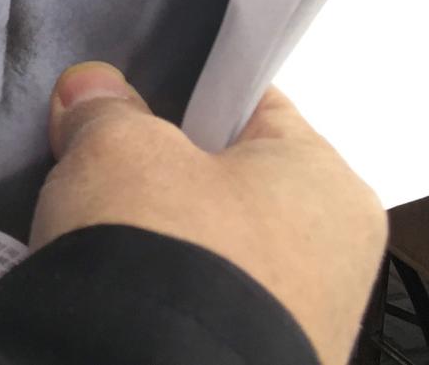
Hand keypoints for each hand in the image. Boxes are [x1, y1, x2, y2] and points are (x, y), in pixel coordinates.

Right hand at [32, 63, 384, 364]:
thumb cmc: (165, 249)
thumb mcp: (117, 146)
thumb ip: (106, 108)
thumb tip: (91, 91)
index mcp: (330, 184)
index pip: (255, 109)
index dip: (183, 97)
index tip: (128, 104)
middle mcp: (337, 260)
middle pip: (233, 185)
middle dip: (167, 178)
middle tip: (103, 170)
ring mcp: (303, 327)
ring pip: (214, 253)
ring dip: (160, 243)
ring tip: (96, 237)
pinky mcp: (257, 364)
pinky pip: (201, 310)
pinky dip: (161, 297)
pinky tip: (111, 287)